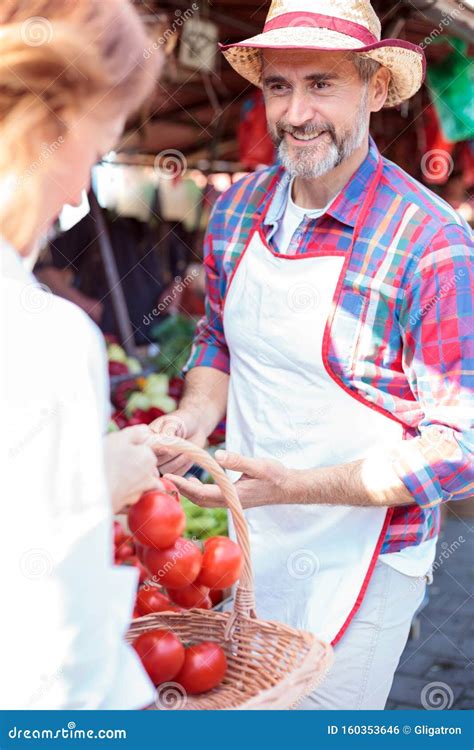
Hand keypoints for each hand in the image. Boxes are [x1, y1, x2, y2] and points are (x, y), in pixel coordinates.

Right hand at [104, 425, 159, 513]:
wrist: (89, 492)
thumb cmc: (105, 460)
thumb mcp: (118, 438)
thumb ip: (135, 433)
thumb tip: (146, 431)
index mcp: (148, 458)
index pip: (144, 451)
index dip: (131, 450)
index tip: (117, 451)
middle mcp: (149, 477)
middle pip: (145, 469)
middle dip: (134, 467)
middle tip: (114, 463)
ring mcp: (139, 493)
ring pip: (140, 486)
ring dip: (131, 483)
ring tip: (113, 478)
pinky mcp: (128, 506)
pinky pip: (130, 500)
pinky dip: (124, 496)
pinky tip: (112, 491)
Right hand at [149, 409, 206, 475]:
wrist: (196, 425)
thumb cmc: (182, 420)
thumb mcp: (173, 423)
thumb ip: (167, 434)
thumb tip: (166, 450)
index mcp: (147, 439)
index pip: (146, 451)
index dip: (157, 451)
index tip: (168, 446)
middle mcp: (153, 452)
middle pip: (156, 462)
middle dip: (171, 454)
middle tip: (181, 443)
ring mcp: (162, 462)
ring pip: (166, 469)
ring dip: (179, 460)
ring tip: (186, 449)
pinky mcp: (174, 468)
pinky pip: (177, 473)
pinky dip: (184, 465)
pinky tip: (188, 455)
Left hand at [165, 450, 292, 508]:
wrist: (288, 488)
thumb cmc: (276, 476)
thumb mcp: (259, 465)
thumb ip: (238, 460)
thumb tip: (217, 454)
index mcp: (233, 495)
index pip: (202, 493)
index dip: (184, 486)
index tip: (169, 477)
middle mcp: (229, 502)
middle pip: (198, 500)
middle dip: (180, 489)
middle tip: (164, 477)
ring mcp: (231, 502)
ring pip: (203, 500)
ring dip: (188, 491)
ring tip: (175, 479)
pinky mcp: (232, 499)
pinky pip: (209, 497)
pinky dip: (198, 491)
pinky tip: (195, 482)